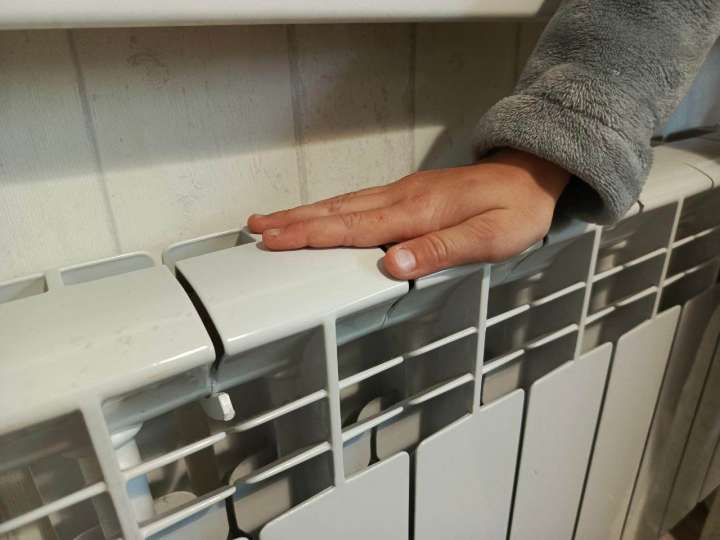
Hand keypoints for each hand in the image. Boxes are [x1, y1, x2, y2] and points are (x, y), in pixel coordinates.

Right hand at [248, 149, 569, 279]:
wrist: (532, 175)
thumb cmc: (516, 210)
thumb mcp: (490, 237)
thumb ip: (440, 251)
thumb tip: (392, 265)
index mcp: (417, 212)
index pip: (353, 227)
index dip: (311, 235)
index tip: (275, 240)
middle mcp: (403, 198)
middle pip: (337, 212)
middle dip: (293, 221)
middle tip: (255, 228)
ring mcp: (404, 192)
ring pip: (344, 204)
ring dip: (306, 213)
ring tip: (273, 220)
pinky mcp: (410, 193)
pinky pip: (359, 202)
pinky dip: (332, 209)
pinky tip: (322, 215)